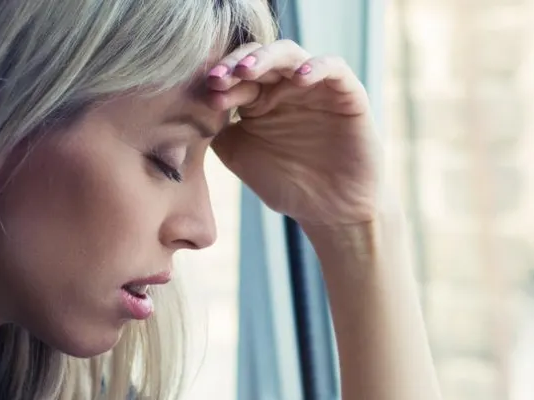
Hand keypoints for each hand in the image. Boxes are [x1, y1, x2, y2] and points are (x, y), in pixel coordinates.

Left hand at [206, 40, 385, 228]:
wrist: (329, 211)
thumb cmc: (286, 184)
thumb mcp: (239, 154)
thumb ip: (216, 128)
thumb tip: (186, 108)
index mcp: (260, 98)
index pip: (237, 74)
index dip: (221, 78)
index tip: (206, 90)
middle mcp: (286, 86)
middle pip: (260, 57)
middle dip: (238, 63)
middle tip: (220, 76)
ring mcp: (316, 87)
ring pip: (291, 54)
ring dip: (268, 58)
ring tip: (248, 70)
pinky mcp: (347, 93)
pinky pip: (333, 67)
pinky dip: (316, 67)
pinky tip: (298, 79)